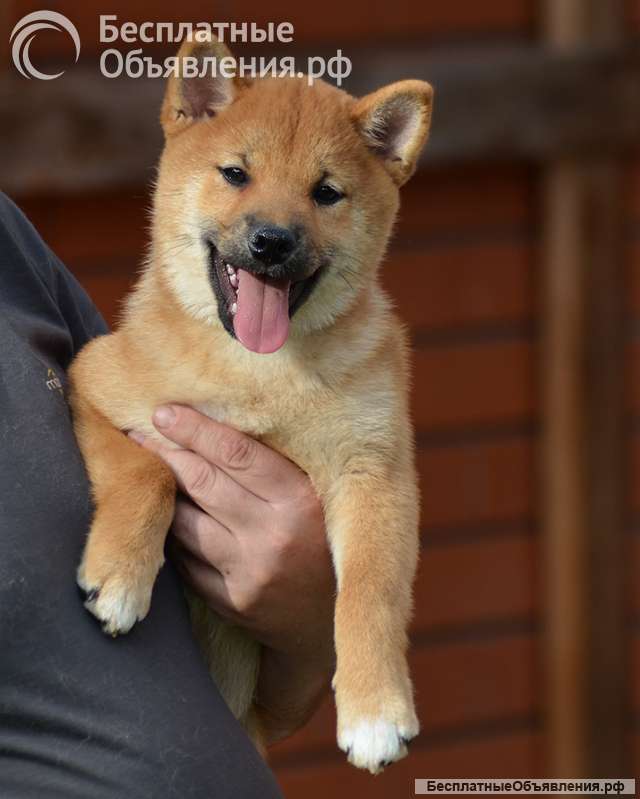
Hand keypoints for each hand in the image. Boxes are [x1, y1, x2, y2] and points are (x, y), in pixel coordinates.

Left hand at [130, 404, 334, 739]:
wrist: (341, 614)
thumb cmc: (328, 539)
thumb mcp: (320, 494)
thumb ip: (280, 465)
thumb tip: (220, 422)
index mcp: (301, 499)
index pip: (236, 453)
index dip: (195, 429)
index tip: (164, 412)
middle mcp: (275, 535)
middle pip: (204, 483)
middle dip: (165, 453)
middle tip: (137, 431)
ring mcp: (252, 572)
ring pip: (187, 523)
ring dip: (162, 494)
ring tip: (144, 469)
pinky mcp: (234, 602)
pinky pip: (187, 562)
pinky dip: (173, 536)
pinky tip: (165, 517)